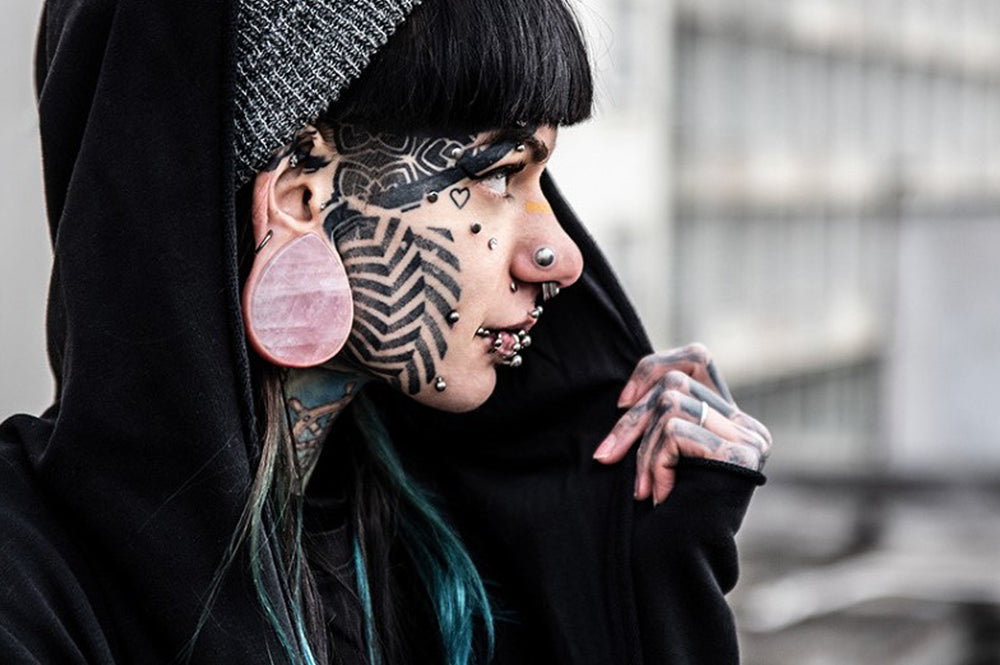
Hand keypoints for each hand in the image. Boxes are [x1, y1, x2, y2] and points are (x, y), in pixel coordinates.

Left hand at [592, 343, 771, 505]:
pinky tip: (659, 497)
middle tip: (606, 457)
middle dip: (631, 419)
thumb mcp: (659, 453)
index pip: (697, 357)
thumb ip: (661, 415)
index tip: (622, 402)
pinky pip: (675, 433)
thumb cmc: (661, 515)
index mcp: (731, 420)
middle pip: (675, 382)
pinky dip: (655, 464)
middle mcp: (747, 426)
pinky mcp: (739, 457)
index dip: (653, 367)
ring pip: (671, 404)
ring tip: (642, 488)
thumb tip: (629, 390)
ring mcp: (749, 440)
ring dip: (642, 448)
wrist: (678, 567)